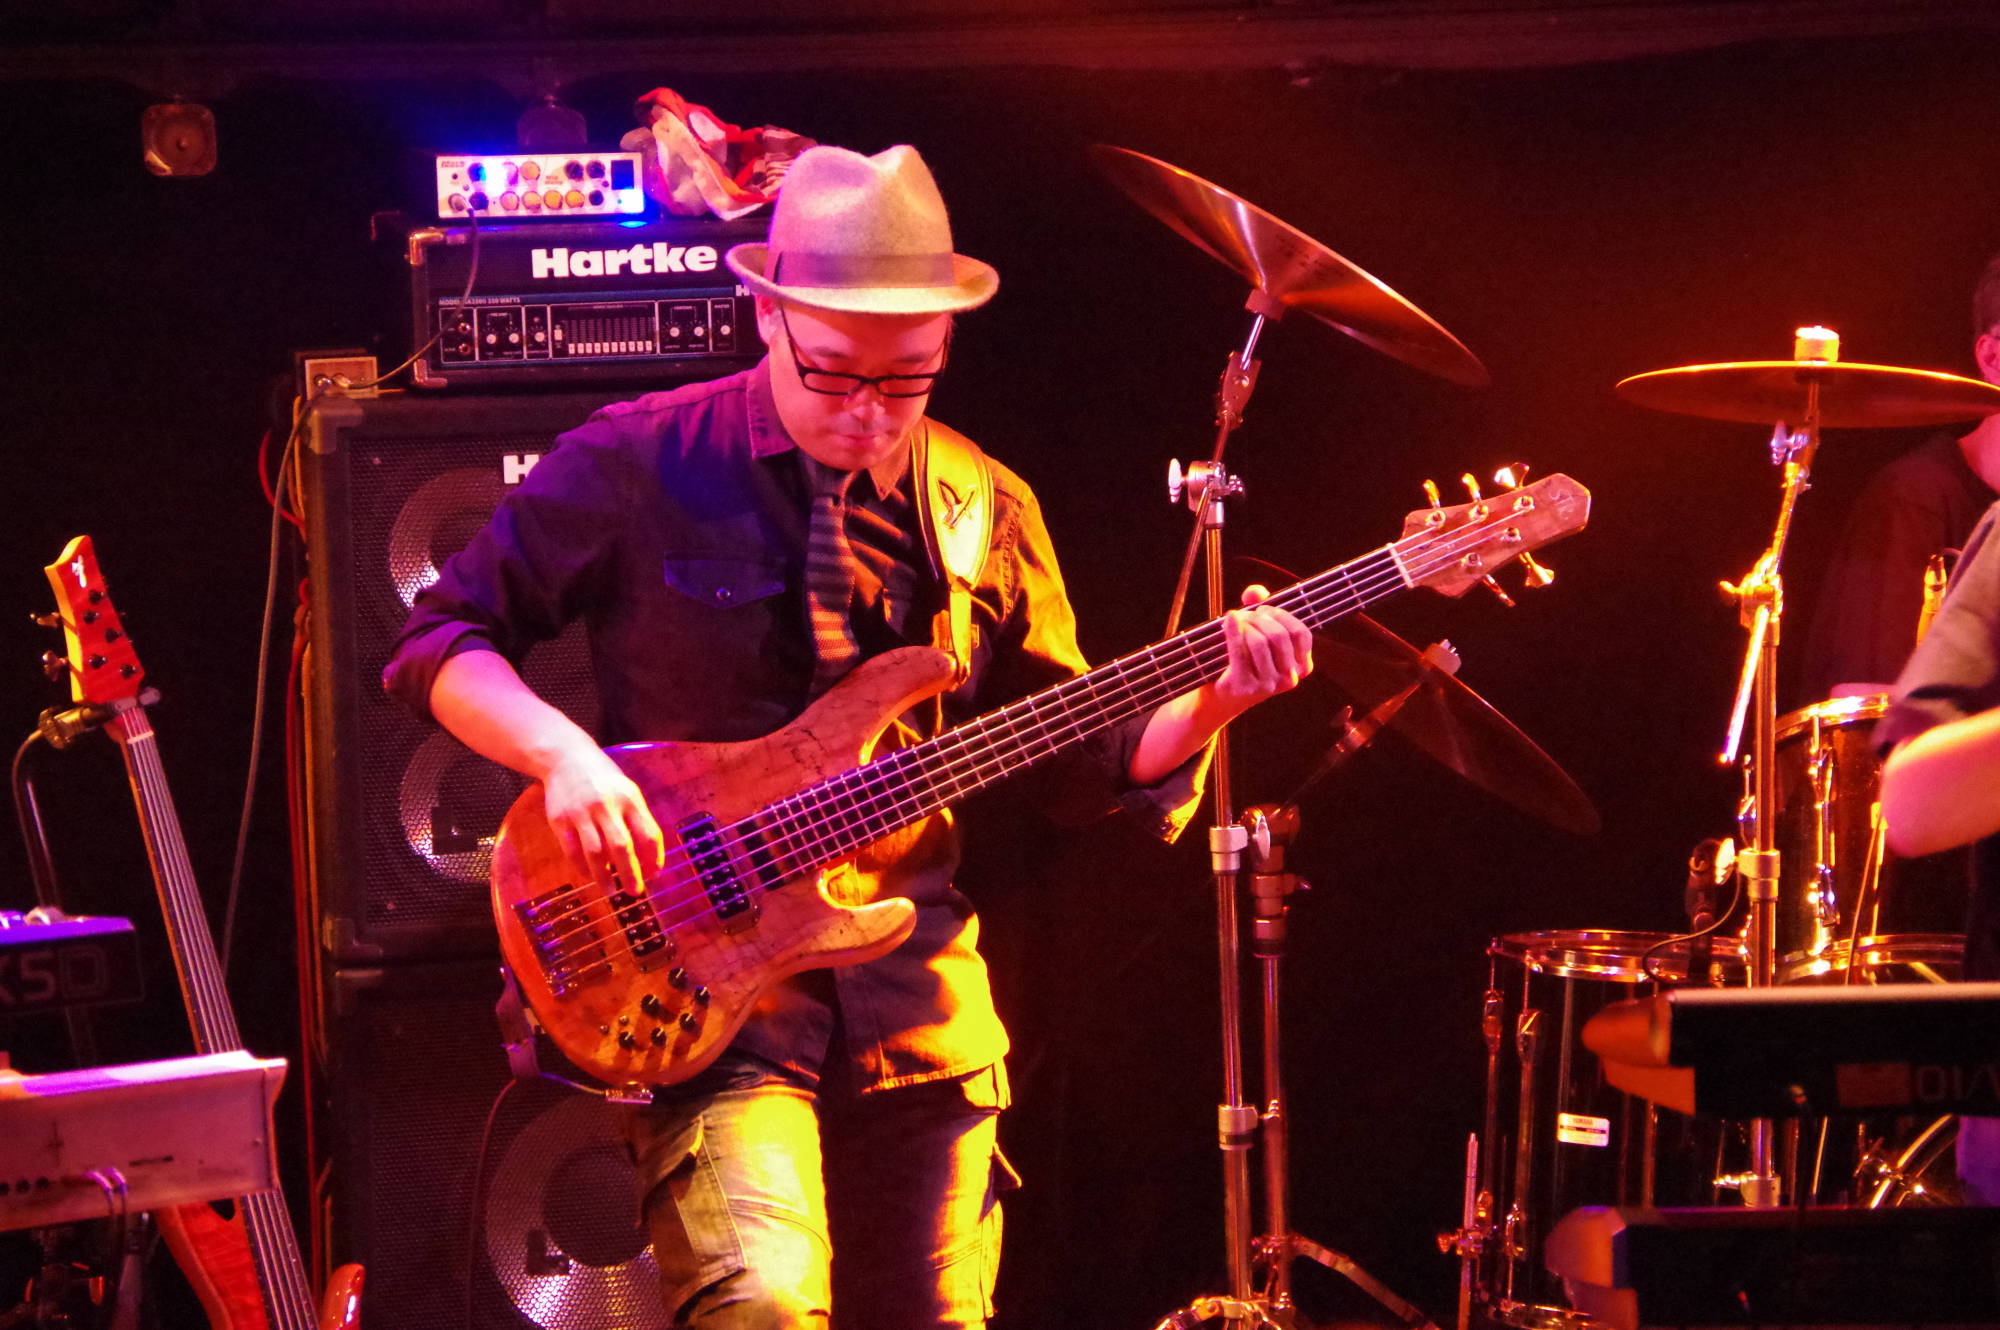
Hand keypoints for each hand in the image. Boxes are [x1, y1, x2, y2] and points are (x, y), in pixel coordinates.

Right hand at [538, 746, 666, 897]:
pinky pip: (572, 851)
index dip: (654, 858)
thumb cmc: (604, 780)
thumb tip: (649, 859)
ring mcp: (581, 813)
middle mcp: (606, 806)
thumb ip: (638, 820)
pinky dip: (582, 868)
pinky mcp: (560, 819)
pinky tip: (589, 876)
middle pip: (621, 846)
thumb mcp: (627, 791)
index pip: (648, 834)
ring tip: (611, 890)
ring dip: (604, 876)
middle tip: (635, 892)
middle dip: (631, 873)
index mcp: (630, 799)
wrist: (566, 758)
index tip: (654, 875)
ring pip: (595, 853)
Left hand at [1211, 584, 1313, 714]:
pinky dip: (1233, 630)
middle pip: (1279, 636)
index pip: (1300, 633)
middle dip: (1260, 618)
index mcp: (1302, 666)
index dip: (1282, 615)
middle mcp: (1290, 679)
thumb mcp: (1259, 634)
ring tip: (1236, 623)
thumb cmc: (1245, 660)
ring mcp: (1268, 686)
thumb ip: (1260, 608)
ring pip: (1259, 642)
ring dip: (1245, 625)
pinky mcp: (1245, 686)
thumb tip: (1256, 592)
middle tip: (1247, 616)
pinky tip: (1228, 618)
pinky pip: (1239, 651)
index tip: (1265, 610)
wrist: (1221, 696)